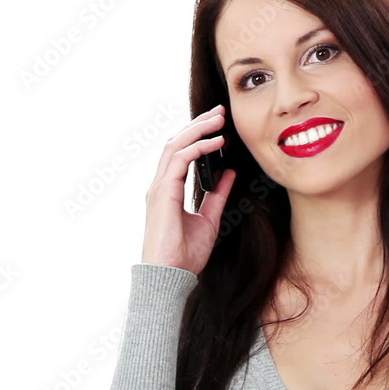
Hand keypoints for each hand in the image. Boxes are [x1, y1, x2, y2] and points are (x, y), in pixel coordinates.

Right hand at [141, 104, 235, 274]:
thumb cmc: (185, 255)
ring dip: (198, 130)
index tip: (218, 126)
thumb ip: (218, 195)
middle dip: (197, 125)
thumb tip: (229, 174)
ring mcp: (159, 189)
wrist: (171, 277)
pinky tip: (215, 143)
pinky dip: (197, 148)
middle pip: (176, 143)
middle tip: (218, 112)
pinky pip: (179, 161)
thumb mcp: (210, 219)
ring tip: (218, 120)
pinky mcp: (163, 194)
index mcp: (168, 191)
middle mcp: (160, 186)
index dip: (197, 136)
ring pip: (175, 146)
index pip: (180, 153)